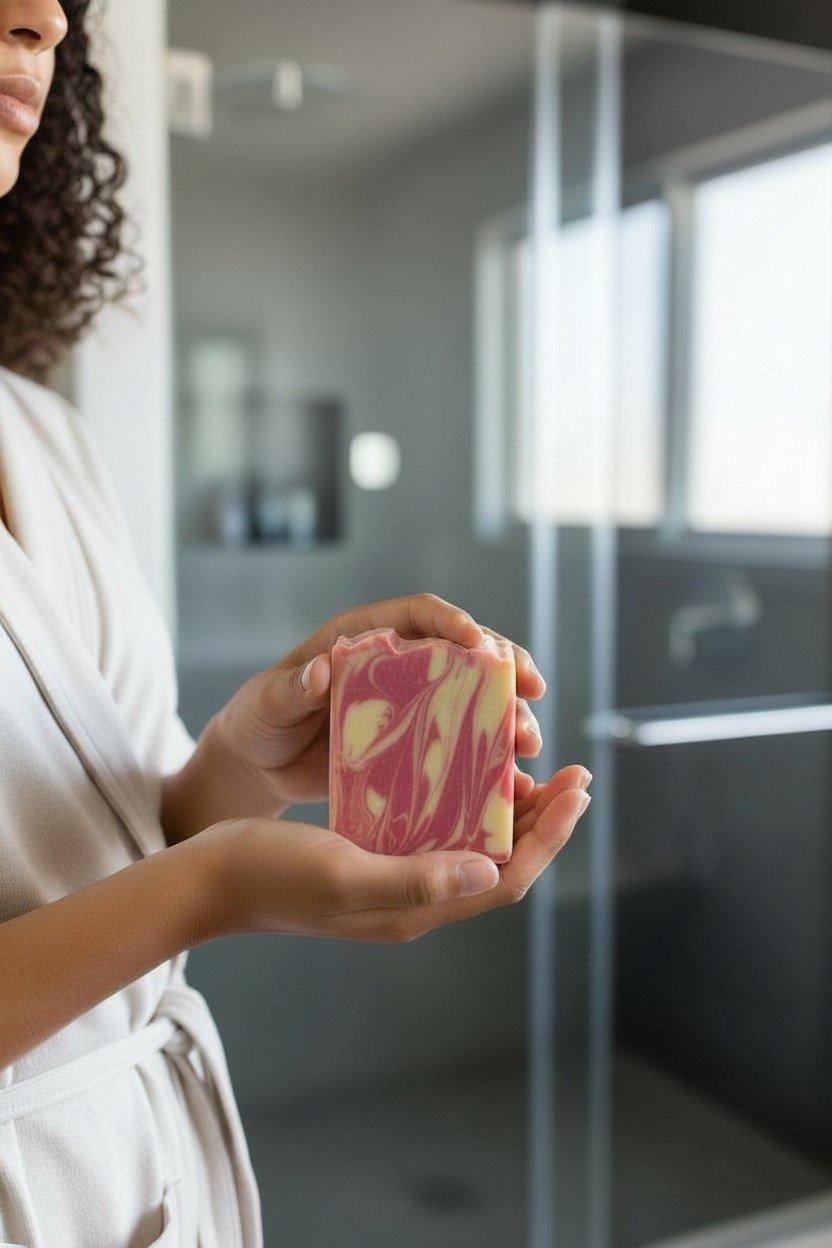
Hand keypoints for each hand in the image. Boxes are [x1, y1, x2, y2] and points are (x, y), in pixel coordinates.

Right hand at [199, 765, 590, 942]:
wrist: (209, 878)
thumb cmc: (269, 874)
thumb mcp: (343, 872)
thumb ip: (416, 879)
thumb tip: (489, 870)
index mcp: (416, 909)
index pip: (506, 878)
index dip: (549, 837)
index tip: (577, 789)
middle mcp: (415, 900)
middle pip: (499, 862)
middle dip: (542, 821)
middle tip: (572, 773)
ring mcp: (394, 881)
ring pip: (472, 846)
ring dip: (509, 812)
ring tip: (532, 769)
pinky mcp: (373, 858)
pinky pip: (437, 833)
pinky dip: (464, 804)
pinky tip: (464, 771)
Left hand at [205, 593, 546, 816]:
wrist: (259, 766)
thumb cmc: (259, 721)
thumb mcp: (268, 703)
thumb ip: (292, 688)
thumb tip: (321, 670)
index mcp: (365, 637)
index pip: (419, 614)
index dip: (453, 621)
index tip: (479, 641)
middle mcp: (398, 663)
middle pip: (464, 652)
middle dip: (505, 667)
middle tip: (532, 691)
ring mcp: (413, 703)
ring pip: (475, 697)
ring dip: (508, 714)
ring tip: (529, 742)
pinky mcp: (417, 742)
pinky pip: (462, 742)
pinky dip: (490, 755)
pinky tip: (514, 777)